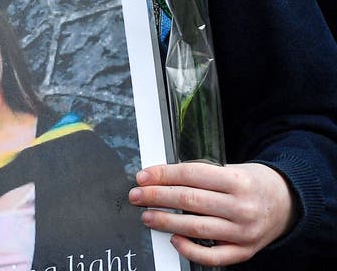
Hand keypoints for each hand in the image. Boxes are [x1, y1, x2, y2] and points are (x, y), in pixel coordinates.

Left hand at [128, 162, 294, 266]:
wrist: (287, 203)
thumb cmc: (252, 183)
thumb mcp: (231, 168)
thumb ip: (200, 174)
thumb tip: (160, 177)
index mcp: (238, 180)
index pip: (191, 176)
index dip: (162, 175)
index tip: (143, 177)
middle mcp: (242, 207)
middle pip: (189, 201)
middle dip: (157, 197)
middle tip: (137, 195)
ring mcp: (244, 232)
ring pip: (196, 228)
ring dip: (165, 221)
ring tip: (147, 215)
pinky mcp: (244, 251)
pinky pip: (212, 257)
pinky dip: (189, 249)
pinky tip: (173, 238)